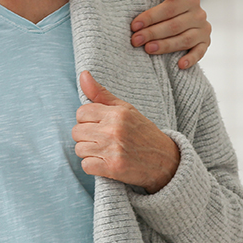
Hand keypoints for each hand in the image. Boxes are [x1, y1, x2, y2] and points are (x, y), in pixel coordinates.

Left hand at [72, 71, 178, 193]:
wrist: (166, 161)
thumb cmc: (143, 133)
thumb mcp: (126, 109)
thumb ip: (101, 94)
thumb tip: (83, 74)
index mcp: (117, 113)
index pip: (81, 113)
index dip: (87, 121)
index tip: (99, 126)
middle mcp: (114, 130)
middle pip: (76, 131)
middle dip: (86, 137)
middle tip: (102, 140)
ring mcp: (113, 150)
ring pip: (79, 149)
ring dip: (89, 152)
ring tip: (105, 151)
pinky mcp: (113, 168)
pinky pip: (85, 166)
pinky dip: (93, 166)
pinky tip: (106, 163)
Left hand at [132, 0, 210, 68]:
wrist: (163, 7)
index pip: (169, 8)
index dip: (151, 17)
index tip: (134, 25)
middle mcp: (199, 12)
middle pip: (175, 26)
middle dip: (153, 33)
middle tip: (135, 40)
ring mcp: (203, 28)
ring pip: (185, 40)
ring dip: (166, 46)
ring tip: (148, 49)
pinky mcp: (205, 42)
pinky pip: (200, 52)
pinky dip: (191, 59)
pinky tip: (179, 65)